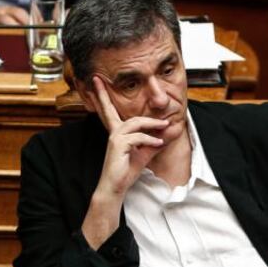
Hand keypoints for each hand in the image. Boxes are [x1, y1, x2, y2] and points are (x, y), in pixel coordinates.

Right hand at [80, 76, 166, 248]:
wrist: (116, 187)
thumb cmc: (127, 170)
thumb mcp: (145, 153)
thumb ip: (156, 140)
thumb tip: (171, 130)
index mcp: (117, 132)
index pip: (109, 111)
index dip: (102, 96)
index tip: (96, 81)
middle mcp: (113, 132)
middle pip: (110, 109)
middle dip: (105, 94)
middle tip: (98, 79)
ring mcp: (114, 138)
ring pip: (134, 123)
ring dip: (151, 124)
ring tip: (164, 126)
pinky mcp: (118, 146)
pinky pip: (137, 137)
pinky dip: (150, 139)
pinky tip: (158, 143)